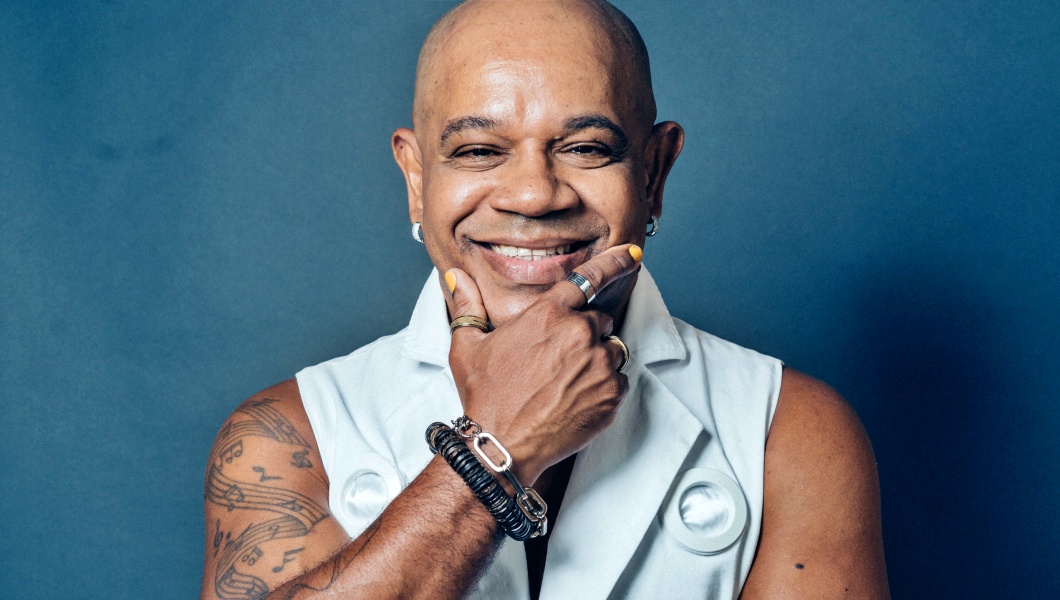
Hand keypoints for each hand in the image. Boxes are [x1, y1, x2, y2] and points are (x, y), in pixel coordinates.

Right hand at [442, 244, 642, 484]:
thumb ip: (468, 306)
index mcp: (548, 314)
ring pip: (612, 350)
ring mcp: (599, 365)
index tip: (633, 253)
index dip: (614, 262)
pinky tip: (576, 399)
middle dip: (585, 334)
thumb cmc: (484, 396)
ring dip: (596, 361)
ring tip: (565, 383)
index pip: (590, 277)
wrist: (501, 446)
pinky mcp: (611, 395)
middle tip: (559, 360)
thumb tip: (455, 277)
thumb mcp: (468, 346)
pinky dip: (604, 388)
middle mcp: (579, 334)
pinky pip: (619, 381)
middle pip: (600, 320)